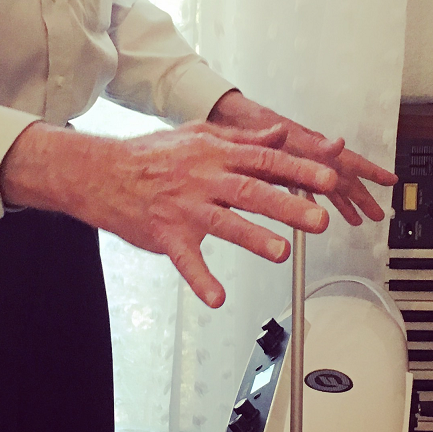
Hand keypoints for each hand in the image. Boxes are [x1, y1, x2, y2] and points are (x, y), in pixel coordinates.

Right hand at [0, 119, 341, 308]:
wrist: (102, 172)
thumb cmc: (153, 153)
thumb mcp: (200, 135)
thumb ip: (244, 138)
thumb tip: (281, 134)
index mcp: (216, 154)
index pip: (266, 160)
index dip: (300, 169)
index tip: (330, 178)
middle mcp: (204, 179)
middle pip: (252, 191)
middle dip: (288, 205)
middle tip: (319, 219)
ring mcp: (185, 207)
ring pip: (224, 223)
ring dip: (254, 238)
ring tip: (281, 253)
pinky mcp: (167, 235)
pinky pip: (186, 260)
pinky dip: (201, 279)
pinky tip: (217, 297)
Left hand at [207, 90, 394, 227]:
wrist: (226, 118)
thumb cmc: (252, 122)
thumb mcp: (284, 135)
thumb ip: (311, 143)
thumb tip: (339, 145)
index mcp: (312, 146)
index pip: (348, 161)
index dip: (370, 172)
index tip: (389, 180)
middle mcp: (308, 152)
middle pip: (342, 175)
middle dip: (362, 194)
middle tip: (378, 212)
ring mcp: (297, 160)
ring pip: (326, 183)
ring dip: (344, 201)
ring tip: (359, 219)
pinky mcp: (282, 167)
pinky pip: (306, 186)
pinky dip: (317, 200)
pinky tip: (319, 210)